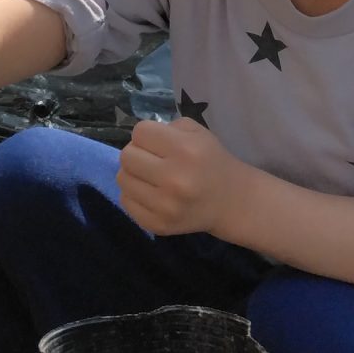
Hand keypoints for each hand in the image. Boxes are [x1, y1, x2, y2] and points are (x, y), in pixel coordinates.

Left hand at [117, 116, 245, 238]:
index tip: (158, 143)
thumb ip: (167, 128)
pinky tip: (152, 194)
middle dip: (137, 154)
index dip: (147, 135)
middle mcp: (175, 179)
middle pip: (126, 156)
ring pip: (122, 179)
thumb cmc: (211, 162)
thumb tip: (138, 139)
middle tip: (152, 160)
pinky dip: (135, 195)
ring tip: (151, 177)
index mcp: (186, 150)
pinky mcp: (158, 225)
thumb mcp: (198, 133)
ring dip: (133, 174)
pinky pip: (125, 202)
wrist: (231, 202)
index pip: (140, 132)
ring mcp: (165, 206)